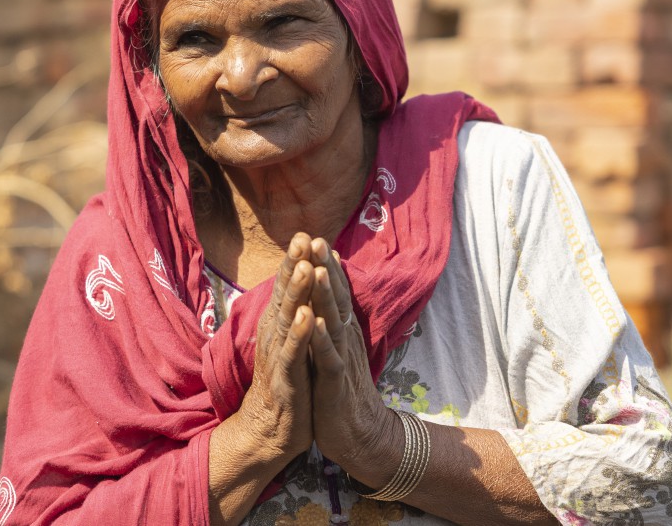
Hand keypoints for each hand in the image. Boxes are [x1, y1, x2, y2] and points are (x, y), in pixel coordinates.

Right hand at [236, 233, 316, 462]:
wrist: (269, 432)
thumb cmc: (286, 383)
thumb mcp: (291, 344)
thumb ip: (294, 314)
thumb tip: (301, 284)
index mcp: (279, 326)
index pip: (286, 288)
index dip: (294, 261)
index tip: (304, 233)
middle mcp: (274, 336)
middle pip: (283, 295)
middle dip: (293, 266)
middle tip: (301, 237)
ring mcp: (279, 357)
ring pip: (287, 319)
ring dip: (296, 293)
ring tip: (304, 267)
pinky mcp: (286, 380)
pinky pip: (293, 354)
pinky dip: (299, 334)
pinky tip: (306, 316)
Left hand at [306, 238, 399, 473]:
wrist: (359, 435)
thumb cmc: (341, 388)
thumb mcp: (335, 348)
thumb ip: (332, 319)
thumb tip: (326, 290)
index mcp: (341, 329)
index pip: (333, 291)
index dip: (323, 265)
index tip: (312, 236)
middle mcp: (345, 338)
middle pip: (336, 298)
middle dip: (325, 268)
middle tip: (316, 238)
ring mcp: (342, 358)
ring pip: (334, 321)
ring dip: (327, 296)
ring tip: (319, 270)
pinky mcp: (336, 382)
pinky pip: (329, 357)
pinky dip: (323, 339)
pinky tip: (317, 323)